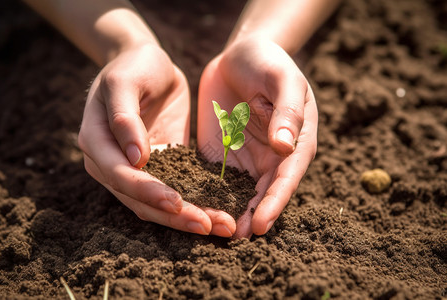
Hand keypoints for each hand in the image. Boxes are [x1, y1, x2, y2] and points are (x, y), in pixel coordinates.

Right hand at [78, 43, 212, 234]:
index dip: (147, 191)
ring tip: (221, 228)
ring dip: (185, 219)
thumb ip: (125, 117)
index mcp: (96, 141)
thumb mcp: (125, 80)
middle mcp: (110, 163)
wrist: (148, 64)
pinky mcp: (158, 167)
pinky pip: (173, 192)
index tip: (177, 202)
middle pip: (139, 200)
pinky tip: (217, 214)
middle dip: (174, 217)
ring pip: (156, 205)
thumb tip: (135, 158)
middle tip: (209, 227)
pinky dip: (193, 205)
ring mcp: (134, 169)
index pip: (120, 176)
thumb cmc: (134, 66)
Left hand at [197, 38, 317, 237]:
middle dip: (252, 216)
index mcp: (296, 142)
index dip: (274, 202)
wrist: (241, 54)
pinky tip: (197, 208)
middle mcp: (272, 156)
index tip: (261, 224)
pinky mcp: (222, 153)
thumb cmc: (269, 63)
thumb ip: (287, 111)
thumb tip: (285, 147)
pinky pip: (216, 179)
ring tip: (217, 233)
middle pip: (264, 193)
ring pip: (240, 192)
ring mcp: (246, 157)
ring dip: (231, 212)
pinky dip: (210, 195)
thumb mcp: (283, 80)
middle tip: (236, 238)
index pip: (286, 178)